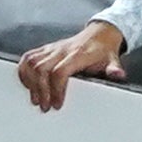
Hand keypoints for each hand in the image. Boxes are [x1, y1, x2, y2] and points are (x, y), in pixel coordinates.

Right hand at [13, 23, 127, 111]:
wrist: (99, 34)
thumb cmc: (104, 50)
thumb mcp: (113, 59)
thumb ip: (114, 69)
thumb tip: (118, 75)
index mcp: (77, 54)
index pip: (60, 71)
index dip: (56, 89)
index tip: (57, 104)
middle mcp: (61, 50)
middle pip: (42, 69)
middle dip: (41, 90)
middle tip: (45, 106)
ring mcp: (51, 49)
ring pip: (31, 63)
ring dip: (30, 82)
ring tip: (36, 99)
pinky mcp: (45, 49)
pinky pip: (28, 58)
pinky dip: (23, 71)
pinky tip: (27, 84)